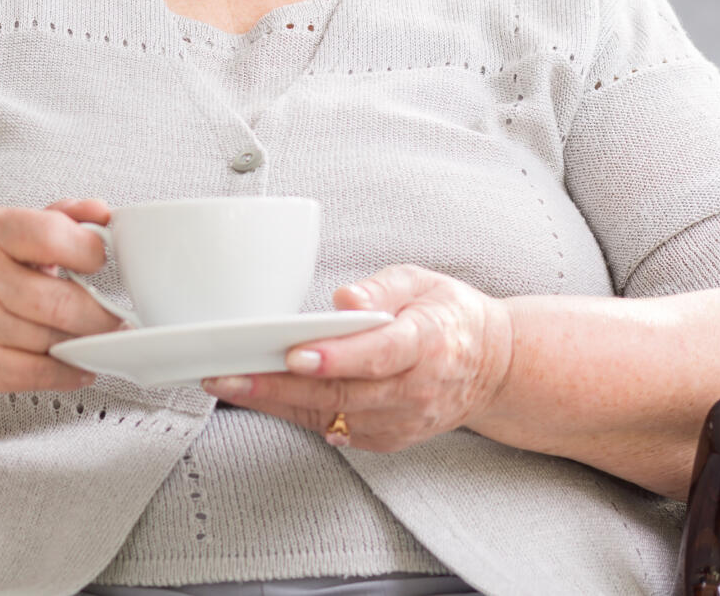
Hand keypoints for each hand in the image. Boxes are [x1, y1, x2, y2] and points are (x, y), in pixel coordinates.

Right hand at [0, 200, 125, 411]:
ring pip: (52, 340)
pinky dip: (66, 373)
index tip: (99, 263)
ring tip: (85, 340)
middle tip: (112, 319)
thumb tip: (99, 211)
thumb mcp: (8, 241)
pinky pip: (38, 373)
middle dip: (98, 316)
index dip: (89, 252)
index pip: (52, 233)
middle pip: (59, 300)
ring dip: (80, 346)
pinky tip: (73, 366)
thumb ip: (55, 221)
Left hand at [202, 264, 511, 452]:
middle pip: (343, 392)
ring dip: (278, 404)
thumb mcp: (421, 281)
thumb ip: (382, 287)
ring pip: (333, 416)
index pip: (380, 354)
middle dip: (280, 387)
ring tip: (230, 385)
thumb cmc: (447, 317)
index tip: (295, 355)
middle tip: (229, 376)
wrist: (490, 367)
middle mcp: (416, 388)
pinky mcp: (389, 438)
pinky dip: (297, 416)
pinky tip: (263, 401)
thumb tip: (346, 300)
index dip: (336, 357)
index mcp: (428, 342)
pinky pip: (336, 429)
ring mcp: (403, 419)